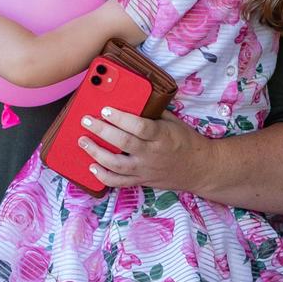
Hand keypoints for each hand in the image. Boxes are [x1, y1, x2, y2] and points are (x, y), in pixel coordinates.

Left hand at [77, 107, 211, 190]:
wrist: (199, 169)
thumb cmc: (186, 142)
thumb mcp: (174, 122)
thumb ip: (153, 113)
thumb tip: (132, 99)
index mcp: (162, 136)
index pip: (139, 127)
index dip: (120, 118)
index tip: (105, 109)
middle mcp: (152, 154)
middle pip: (123, 143)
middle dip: (101, 131)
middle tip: (86, 121)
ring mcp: (145, 169)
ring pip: (116, 164)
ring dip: (96, 152)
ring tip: (83, 141)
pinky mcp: (141, 180)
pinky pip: (119, 182)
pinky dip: (103, 176)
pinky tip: (91, 166)